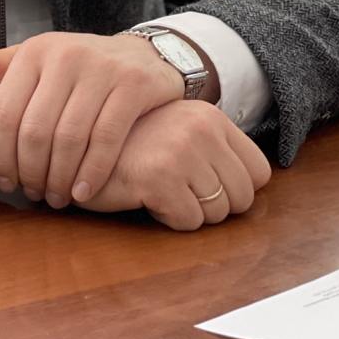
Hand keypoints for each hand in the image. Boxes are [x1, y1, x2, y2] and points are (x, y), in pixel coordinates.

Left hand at [0, 31, 187, 207]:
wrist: (144, 56)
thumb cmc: (79, 66)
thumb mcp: (35, 60)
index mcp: (34, 52)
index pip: (4, 114)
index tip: (3, 181)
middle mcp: (66, 56)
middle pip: (35, 131)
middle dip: (30, 172)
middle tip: (32, 194)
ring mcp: (102, 70)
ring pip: (69, 138)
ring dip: (58, 178)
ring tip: (55, 197)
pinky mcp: (132, 86)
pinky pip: (106, 139)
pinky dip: (91, 172)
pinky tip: (82, 192)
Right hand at [79, 100, 271, 229]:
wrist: (78, 141)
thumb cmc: (131, 144)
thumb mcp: (180, 132)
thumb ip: (214, 149)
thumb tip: (252, 187)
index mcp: (211, 116)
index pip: (260, 173)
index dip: (234, 188)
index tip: (202, 184)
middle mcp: (201, 128)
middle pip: (243, 198)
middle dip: (212, 205)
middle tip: (177, 189)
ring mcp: (181, 150)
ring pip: (216, 214)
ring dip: (188, 212)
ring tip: (158, 188)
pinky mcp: (159, 176)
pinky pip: (189, 222)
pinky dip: (168, 219)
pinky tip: (145, 196)